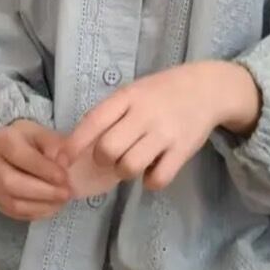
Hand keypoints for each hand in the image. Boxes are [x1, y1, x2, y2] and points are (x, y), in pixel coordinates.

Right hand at [0, 119, 70, 220]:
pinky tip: (53, 206)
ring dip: (42, 205)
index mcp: (3, 139)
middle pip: (10, 183)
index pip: (19, 155)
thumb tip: (67, 159)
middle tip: (66, 193)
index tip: (64, 177)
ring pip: (13, 203)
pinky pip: (15, 213)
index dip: (42, 168)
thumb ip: (59, 145)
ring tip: (63, 200)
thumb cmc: (33, 142)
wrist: (17, 152)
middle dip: (42, 191)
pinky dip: (37, 212)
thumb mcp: (47, 135)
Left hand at [61, 62, 260, 195]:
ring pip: (129, 167)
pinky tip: (154, 169)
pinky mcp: (183, 150)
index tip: (61, 159)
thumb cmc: (162, 92)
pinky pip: (157, 179)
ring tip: (133, 161)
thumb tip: (80, 144)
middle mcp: (145, 114)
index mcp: (128, 97)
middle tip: (110, 158)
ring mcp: (165, 133)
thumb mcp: (134, 92)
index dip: (74, 143)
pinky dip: (150, 180)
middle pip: (108, 149)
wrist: (207, 88)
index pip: (94, 121)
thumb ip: (111, 114)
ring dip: (125, 171)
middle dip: (103, 160)